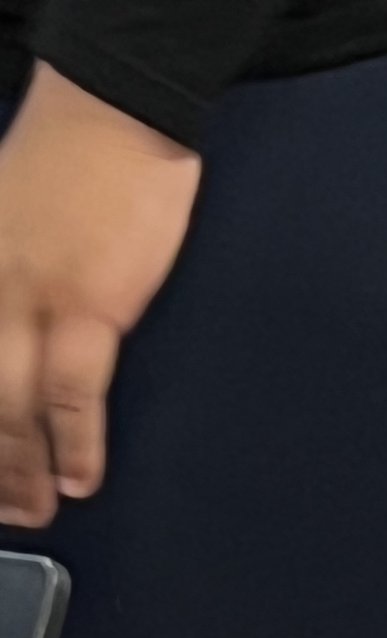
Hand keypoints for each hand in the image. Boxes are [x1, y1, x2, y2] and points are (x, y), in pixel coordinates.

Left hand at [0, 66, 199, 525]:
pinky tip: (80, 479)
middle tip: (5, 512)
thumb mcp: (5, 222)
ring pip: (11, 403)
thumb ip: (4, 283)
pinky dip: (74, 443)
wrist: (115, 116)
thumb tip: (13, 347)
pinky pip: (72, 392)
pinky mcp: (88, 305)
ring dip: (20, 467)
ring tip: (34, 511)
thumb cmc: (69, 166)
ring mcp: (31, 296)